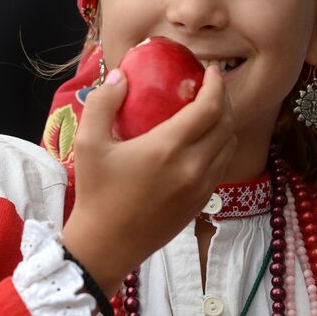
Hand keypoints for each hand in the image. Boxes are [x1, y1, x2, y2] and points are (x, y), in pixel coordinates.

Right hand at [61, 65, 235, 293]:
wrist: (106, 245)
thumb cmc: (95, 193)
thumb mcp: (87, 144)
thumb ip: (102, 104)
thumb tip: (121, 76)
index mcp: (167, 149)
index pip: (210, 107)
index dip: (217, 84)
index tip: (211, 70)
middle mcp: (193, 167)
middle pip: (227, 124)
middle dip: (224, 99)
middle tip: (209, 87)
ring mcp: (201, 188)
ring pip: (229, 146)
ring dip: (225, 123)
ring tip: (207, 112)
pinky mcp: (201, 203)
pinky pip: (221, 166)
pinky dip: (219, 147)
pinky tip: (200, 142)